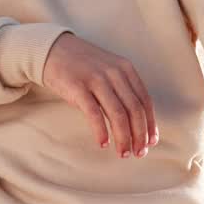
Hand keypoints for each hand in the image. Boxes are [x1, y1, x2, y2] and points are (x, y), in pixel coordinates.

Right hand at [41, 32, 157, 157]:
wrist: (52, 49)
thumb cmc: (82, 66)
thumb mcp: (108, 70)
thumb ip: (122, 89)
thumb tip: (136, 123)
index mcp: (125, 69)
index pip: (144, 101)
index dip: (150, 124)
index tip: (150, 142)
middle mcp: (114, 73)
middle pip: (134, 110)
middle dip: (139, 135)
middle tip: (138, 153)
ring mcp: (96, 79)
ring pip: (118, 114)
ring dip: (123, 137)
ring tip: (123, 153)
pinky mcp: (77, 87)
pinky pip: (94, 113)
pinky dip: (101, 131)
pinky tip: (103, 143)